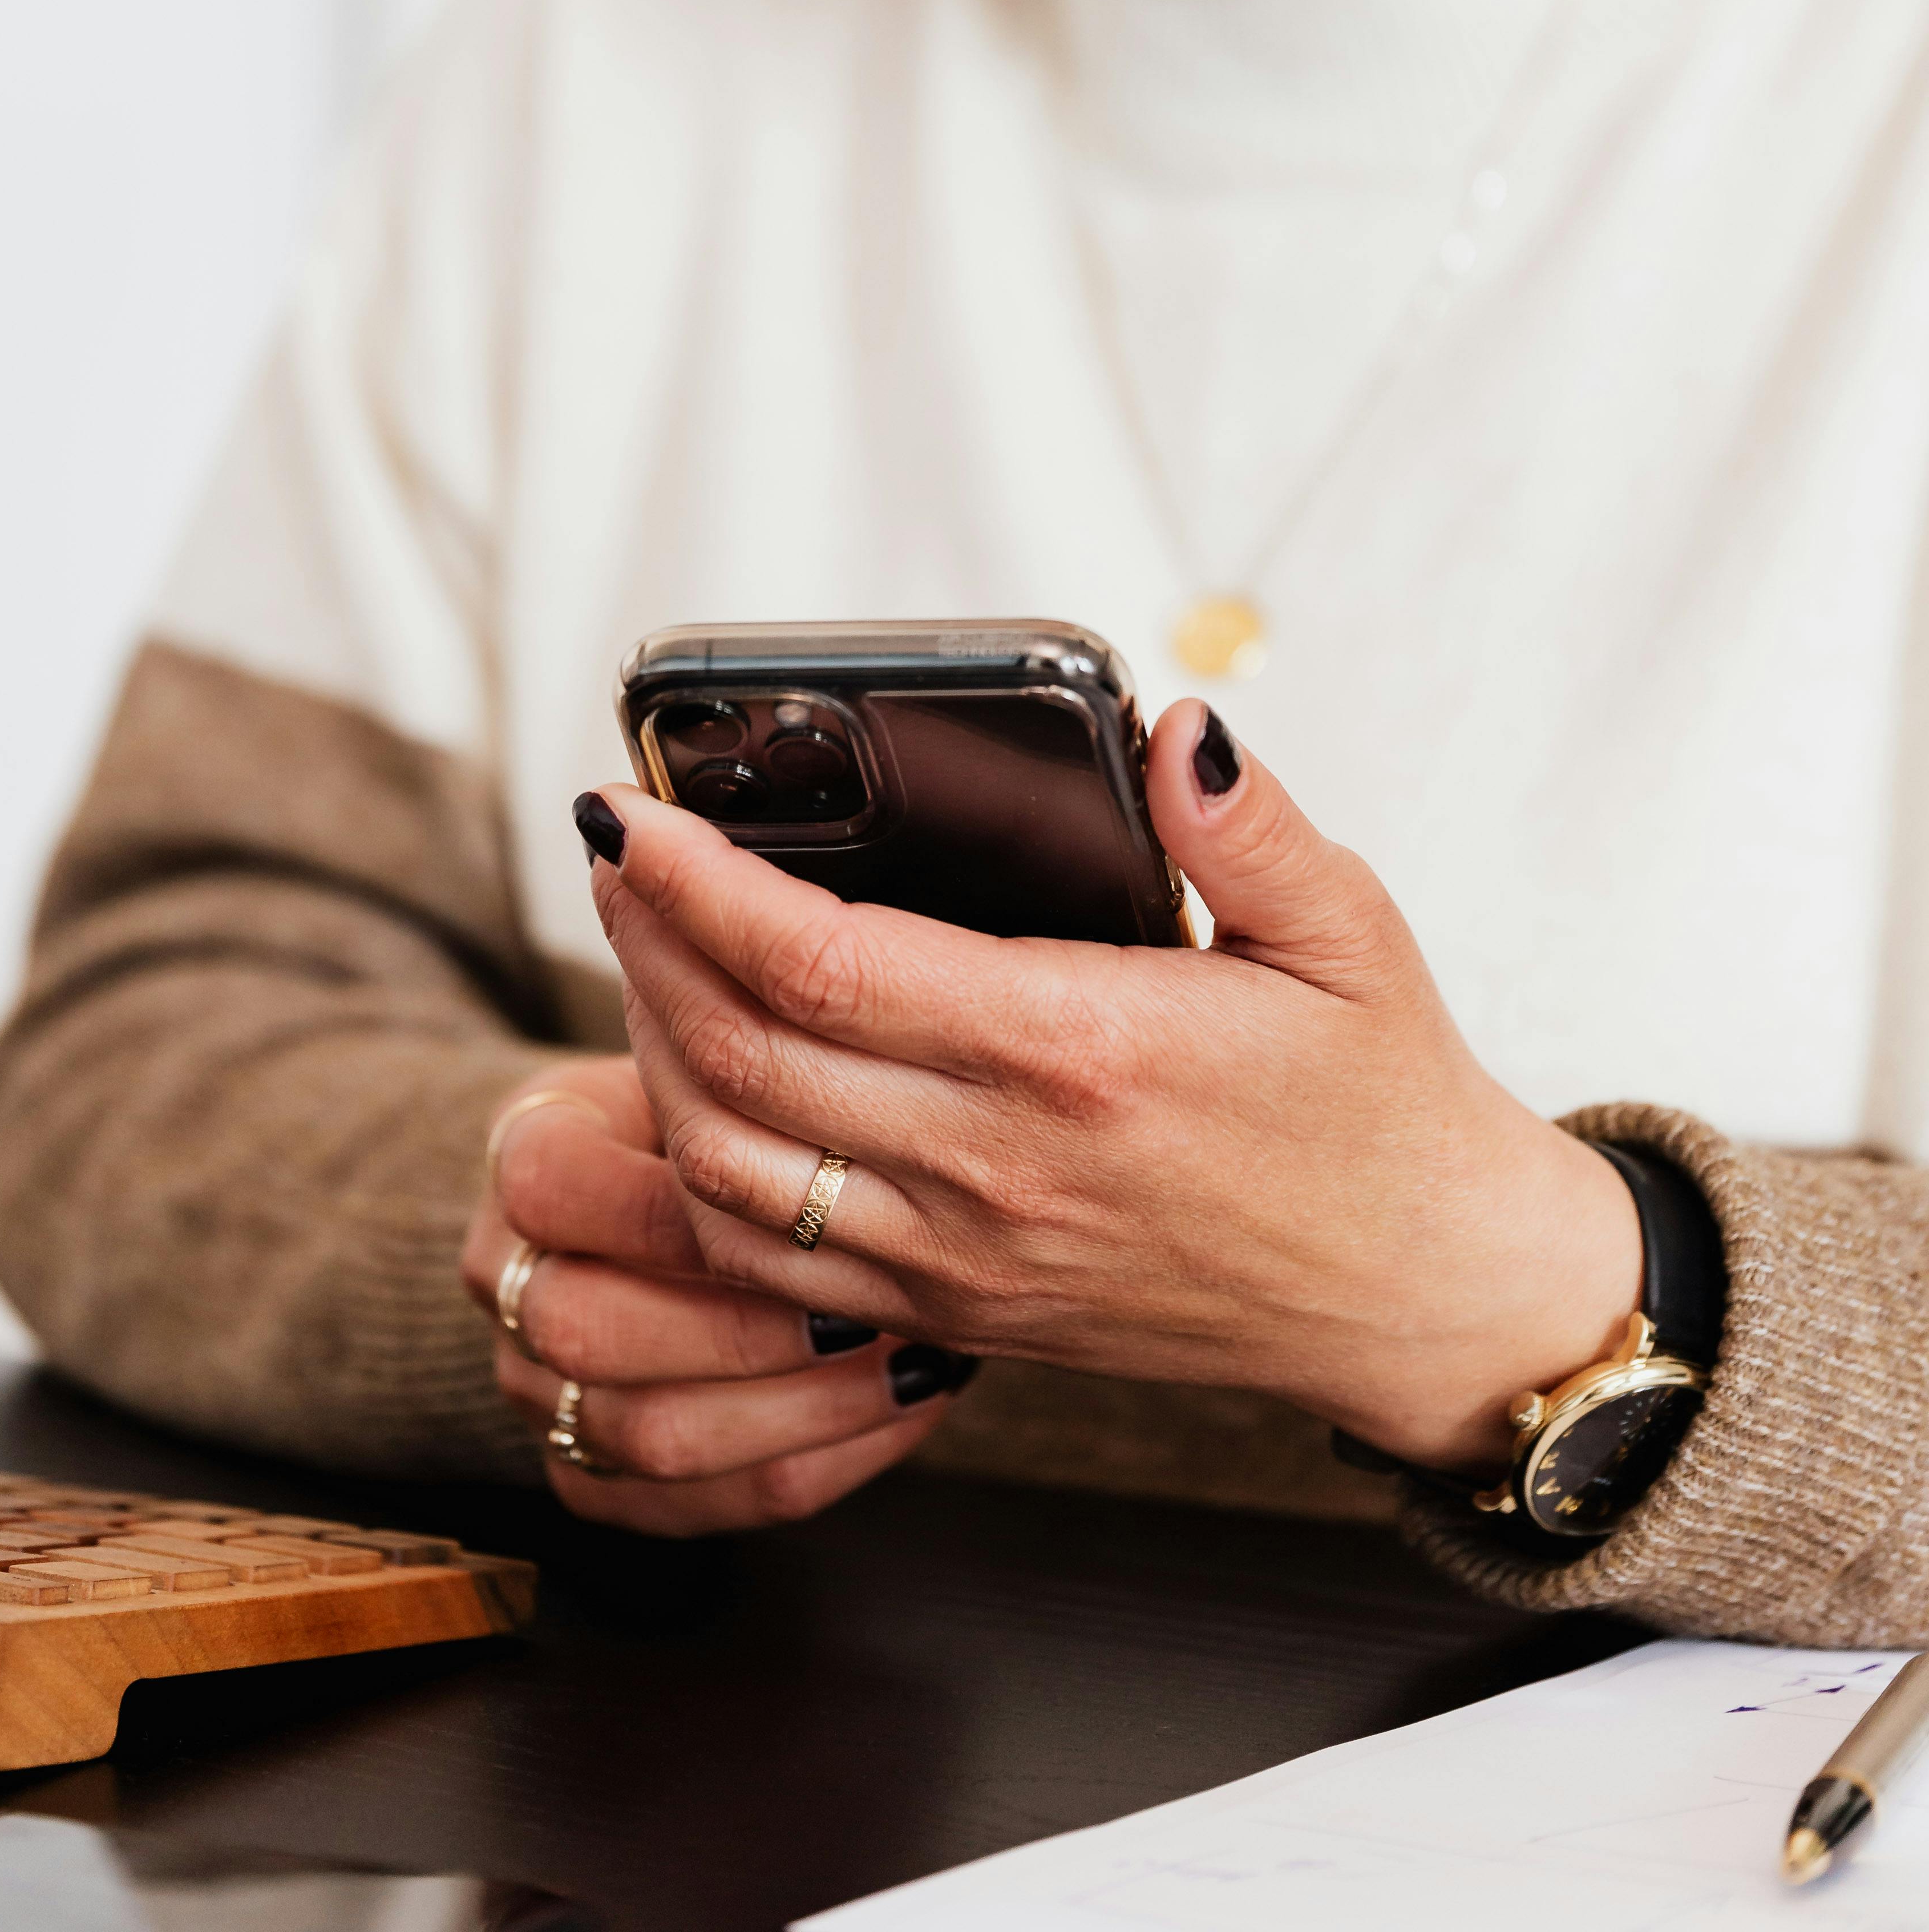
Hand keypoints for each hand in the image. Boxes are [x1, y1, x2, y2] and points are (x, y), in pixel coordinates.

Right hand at [458, 1052, 972, 1532]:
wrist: (665, 1191)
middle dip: (746, 1332)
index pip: (557, 1190)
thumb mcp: (709, 1067)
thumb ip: (743, 1084)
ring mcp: (536, 1389)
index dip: (685, 1212)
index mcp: (521, 1157)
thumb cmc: (714, 1112)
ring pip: (647, 1435)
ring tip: (909, 1364)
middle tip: (875, 1309)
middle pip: (587, 1333)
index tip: (820, 1206)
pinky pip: (694, 1505)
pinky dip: (812, 1464)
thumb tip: (849, 1096)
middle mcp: (509, 1281)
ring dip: (799, 1410)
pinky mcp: (588, 1474)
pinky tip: (899, 1411)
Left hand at [585, 710, 1642, 1472]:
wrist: (1422, 1295)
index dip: (699, 884)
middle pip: (740, 1056)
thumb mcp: (1351, 932)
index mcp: (1078, 1053)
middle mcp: (998, 1166)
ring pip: (728, 1167)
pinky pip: (771, 1261)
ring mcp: (968, 1255)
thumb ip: (1247, 826)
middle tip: (612, 852)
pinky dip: (703, 1168)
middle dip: (643, 943)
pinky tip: (700, 1083)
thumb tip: (1173, 724)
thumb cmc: (1383, 1106)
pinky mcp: (963, 1311)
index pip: (821, 962)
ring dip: (653, 1054)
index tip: (634, 811)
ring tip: (642, 951)